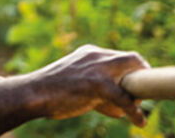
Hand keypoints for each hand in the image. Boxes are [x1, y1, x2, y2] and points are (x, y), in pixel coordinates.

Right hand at [30, 44, 149, 126]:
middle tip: (143, 94)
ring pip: (132, 73)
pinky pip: (124, 98)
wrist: (31, 93)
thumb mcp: (76, 85)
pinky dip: (135, 111)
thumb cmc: (50, 93)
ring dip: (139, 93)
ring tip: (137, 111)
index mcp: (89, 53)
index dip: (130, 71)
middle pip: (132, 58)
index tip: (133, 86)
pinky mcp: (97, 84)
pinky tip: (139, 122)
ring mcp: (97, 68)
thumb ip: (98, 91)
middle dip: (142, 75)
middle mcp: (96, 55)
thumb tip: (120, 109)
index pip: (119, 57)